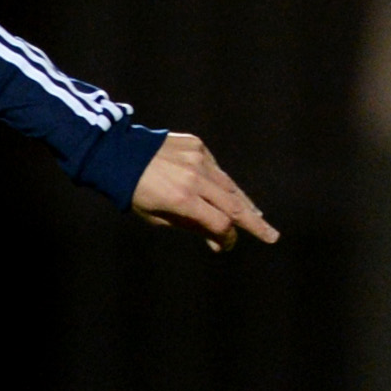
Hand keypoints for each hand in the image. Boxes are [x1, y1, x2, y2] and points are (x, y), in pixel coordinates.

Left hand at [130, 132, 276, 252]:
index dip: (227, 237)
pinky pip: (216, 168)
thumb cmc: (135, 192)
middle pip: (234, 204)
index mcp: (182, 199)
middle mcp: (194, 178)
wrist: (119, 154)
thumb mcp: (157, 217)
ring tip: (255, 217)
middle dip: (254, 223)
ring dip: (244, 203)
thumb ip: (192, 227)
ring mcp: (198, 159)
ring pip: (229, 185)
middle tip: (271, 236)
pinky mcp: (197, 145)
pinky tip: (226, 194)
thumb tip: (220, 242)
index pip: (220, 222)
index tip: (227, 245)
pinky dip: (222, 183)